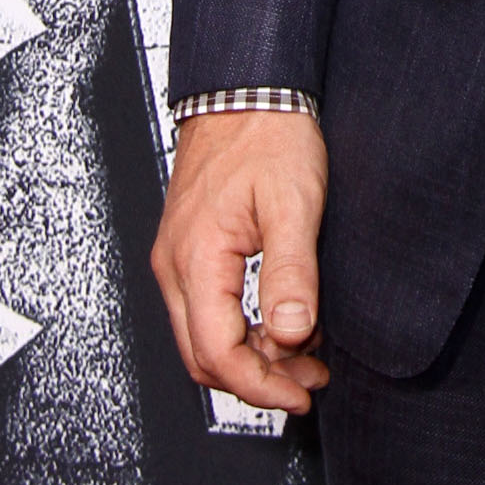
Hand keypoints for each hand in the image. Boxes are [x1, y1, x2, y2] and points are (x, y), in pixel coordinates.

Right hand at [151, 113, 330, 416]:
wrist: (245, 90)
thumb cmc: (266, 136)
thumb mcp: (293, 205)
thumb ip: (291, 273)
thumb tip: (293, 335)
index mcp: (195, 260)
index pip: (216, 353)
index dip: (260, 386)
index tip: (300, 394)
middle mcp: (175, 265)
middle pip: (203, 355)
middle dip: (257, 379)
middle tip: (308, 382)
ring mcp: (178, 258)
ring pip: (204, 336)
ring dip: (252, 356)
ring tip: (306, 353)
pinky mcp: (191, 250)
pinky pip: (208, 309)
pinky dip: (245, 328)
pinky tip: (285, 320)